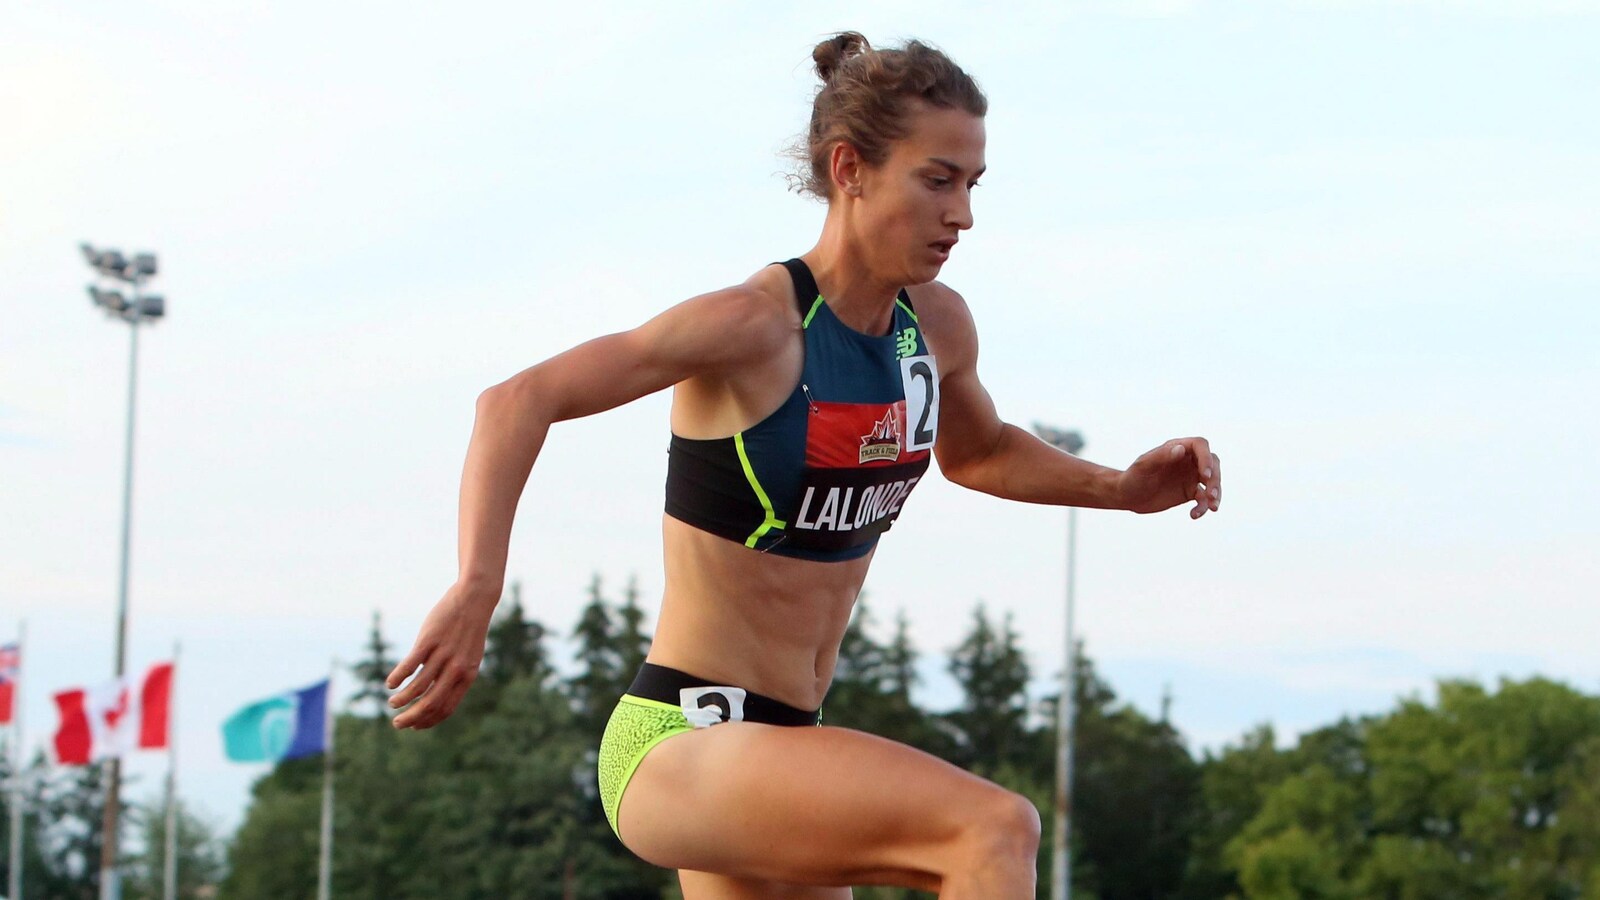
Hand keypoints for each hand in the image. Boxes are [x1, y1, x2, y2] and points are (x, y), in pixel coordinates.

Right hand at [386, 582, 498, 728]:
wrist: (474, 599)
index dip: (429, 720)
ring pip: (418, 686)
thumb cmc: (469, 630)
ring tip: (392, 703)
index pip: (447, 707)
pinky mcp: (429, 641)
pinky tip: (390, 684)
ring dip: (402, 699)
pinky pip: (409, 665)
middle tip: (398, 724)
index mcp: (467, 676)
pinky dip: (398, 677)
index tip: (415, 726)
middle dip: (412, 718)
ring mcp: (442, 655)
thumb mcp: (469, 656)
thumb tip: (439, 692)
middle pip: (430, 703)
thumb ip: (457, 675)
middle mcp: (456, 669)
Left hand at [1116, 437, 1220, 518]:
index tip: (1205, 475)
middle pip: (1212, 463)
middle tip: (1211, 495)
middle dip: (1215, 479)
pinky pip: (1203, 499)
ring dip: (1216, 493)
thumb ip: (1162, 456)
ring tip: (1213, 507)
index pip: (1200, 445)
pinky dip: (1203, 507)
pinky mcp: (1189, 492)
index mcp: (1176, 448)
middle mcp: (1187, 460)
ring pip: (1212, 481)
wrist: (1126, 496)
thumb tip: (1181, 449)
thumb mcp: (1144, 467)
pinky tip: (1193, 515)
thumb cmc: (1132, 477)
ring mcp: (1190, 476)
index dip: (1206, 458)